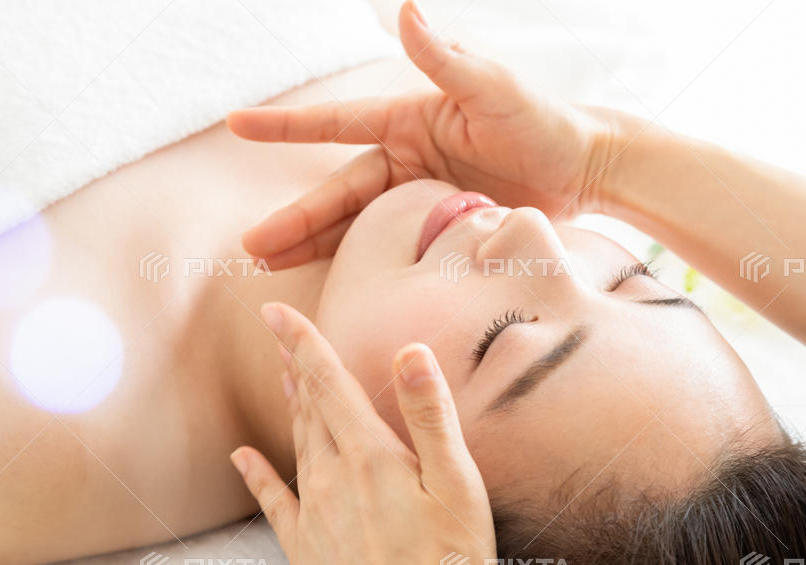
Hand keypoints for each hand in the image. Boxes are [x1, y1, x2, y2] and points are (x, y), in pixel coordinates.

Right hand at [227, 0, 612, 268]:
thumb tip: (405, 9)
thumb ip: (448, 59)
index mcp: (409, 121)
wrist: (586, 168)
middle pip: (338, 192)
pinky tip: (327, 279)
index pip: (335, 124)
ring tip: (270, 268)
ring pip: (354, 224)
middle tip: (253, 248)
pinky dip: (357, 261)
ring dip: (313, 246)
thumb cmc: (544, 120)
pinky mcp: (435, 227)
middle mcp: (405, 159)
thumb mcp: (495, 88)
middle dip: (295, 220)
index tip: (236, 125)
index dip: (285, 128)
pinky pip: (386, 246)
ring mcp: (417, 195)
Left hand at [230, 302, 498, 564]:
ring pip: (296, 446)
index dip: (303, 342)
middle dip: (296, 366)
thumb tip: (409, 351)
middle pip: (309, 409)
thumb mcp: (457, 486)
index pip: (329, 383)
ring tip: (284, 378)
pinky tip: (242, 458)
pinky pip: (274, 504)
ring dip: (291, 408)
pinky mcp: (306, 553)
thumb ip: (429, 416)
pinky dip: (257, 476)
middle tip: (278, 333)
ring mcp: (314, 517)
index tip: (277, 311)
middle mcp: (332, 479)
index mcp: (370, 457)